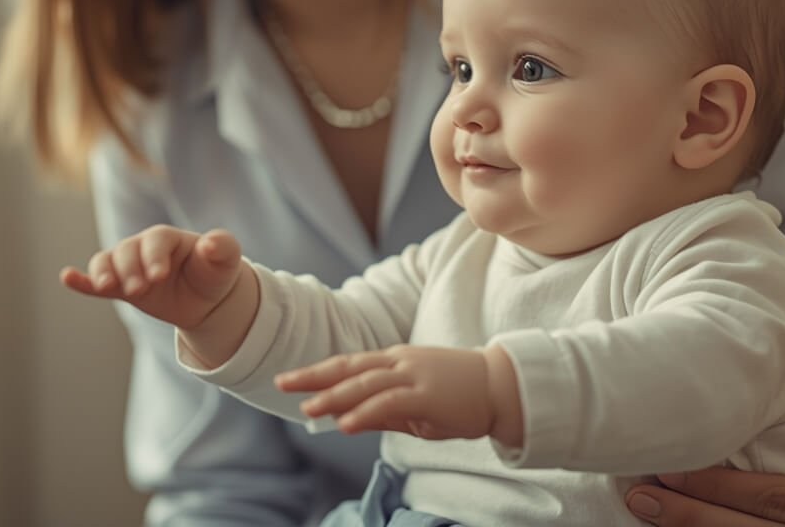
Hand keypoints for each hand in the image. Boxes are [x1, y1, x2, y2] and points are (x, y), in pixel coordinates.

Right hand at [60, 225, 243, 331]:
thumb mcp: (226, 260)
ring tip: (107, 287)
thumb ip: (222, 247)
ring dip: (103, 274)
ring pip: (106, 262)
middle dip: (129, 269)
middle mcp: (143, 248)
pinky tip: (67, 278)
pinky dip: (81, 281)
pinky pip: (95, 282)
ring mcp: (129, 267)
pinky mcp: (121, 288)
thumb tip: (211, 242)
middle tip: (140, 289)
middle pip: (126, 251)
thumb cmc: (215, 272)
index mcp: (167, 237)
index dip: (154, 256)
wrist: (207, 297)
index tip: (159, 275)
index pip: (155, 241)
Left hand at [276, 345, 519, 442]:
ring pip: (365, 383)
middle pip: (349, 367)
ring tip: (308, 409)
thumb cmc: (459, 396)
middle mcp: (400, 362)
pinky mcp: (427, 394)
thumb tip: (347, 420)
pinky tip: (345, 423)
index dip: (319, 371)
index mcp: (396, 361)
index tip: (291, 379)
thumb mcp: (414, 406)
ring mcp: (413, 375)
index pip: (350, 365)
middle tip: (282, 383)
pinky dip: (365, 411)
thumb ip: (382, 411)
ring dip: (334, 396)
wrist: (502, 387)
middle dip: (314, 375)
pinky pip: (389, 402)